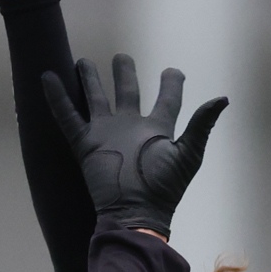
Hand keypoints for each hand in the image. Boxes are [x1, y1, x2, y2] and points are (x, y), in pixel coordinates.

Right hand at [45, 55, 226, 237]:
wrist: (135, 214)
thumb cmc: (165, 187)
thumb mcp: (188, 153)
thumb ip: (201, 124)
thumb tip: (222, 98)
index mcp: (157, 129)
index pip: (167, 100)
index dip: (171, 83)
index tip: (172, 71)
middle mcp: (131, 127)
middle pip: (127, 93)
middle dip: (123, 74)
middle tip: (121, 58)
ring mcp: (107, 134)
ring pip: (95, 99)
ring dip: (89, 80)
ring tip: (82, 62)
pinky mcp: (86, 144)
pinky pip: (68, 116)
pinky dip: (57, 97)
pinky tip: (48, 76)